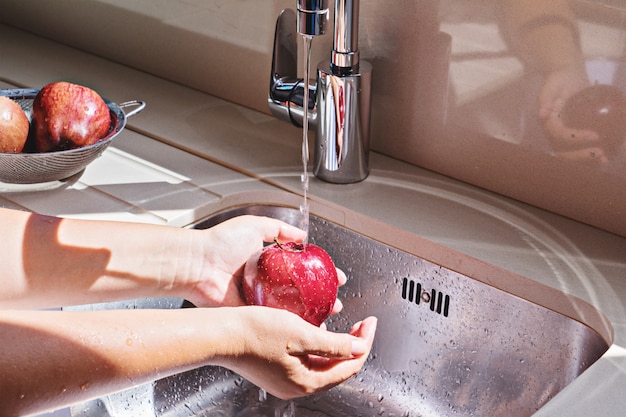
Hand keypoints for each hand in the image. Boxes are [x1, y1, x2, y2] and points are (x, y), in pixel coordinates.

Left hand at [184, 215, 346, 311]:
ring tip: (327, 315)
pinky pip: (274, 321)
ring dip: (310, 314)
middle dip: (320, 298)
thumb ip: (279, 229)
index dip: (321, 273)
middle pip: (300, 293)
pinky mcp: (249, 314)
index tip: (336, 277)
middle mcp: (265, 282)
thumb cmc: (220, 243)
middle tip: (335, 301)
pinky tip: (306, 327)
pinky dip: (290, 325)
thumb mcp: (255, 226)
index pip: (301, 269)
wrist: (198, 264)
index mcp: (266, 263)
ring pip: (291, 310)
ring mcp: (258, 300)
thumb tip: (302, 236)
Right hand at [219, 306, 376, 399]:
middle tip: (362, 324)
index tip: (370, 323)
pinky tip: (318, 329)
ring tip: (345, 326)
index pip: (349, 366)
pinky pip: (307, 359)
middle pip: (338, 367)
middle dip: (354, 345)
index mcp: (307, 382)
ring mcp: (286, 379)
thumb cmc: (255, 333)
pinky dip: (319, 345)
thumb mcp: (301, 333)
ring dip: (337, 345)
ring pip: (323, 363)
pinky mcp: (277, 369)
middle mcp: (298, 386)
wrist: (221, 335)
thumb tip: (359, 348)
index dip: (364, 343)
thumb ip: (333, 343)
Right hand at [539, 68, 608, 164]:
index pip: (558, 136)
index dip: (574, 138)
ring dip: (587, 162)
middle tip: (600, 153)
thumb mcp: (552, 85)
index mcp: (549, 123)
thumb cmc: (559, 81)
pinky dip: (592, 159)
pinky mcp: (576, 139)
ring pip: (571, 157)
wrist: (568, 78)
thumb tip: (542, 114)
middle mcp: (554, 135)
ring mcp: (565, 139)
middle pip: (562, 153)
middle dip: (580, 156)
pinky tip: (607, 158)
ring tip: (604, 160)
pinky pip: (581, 152)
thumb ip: (545, 98)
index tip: (594, 135)